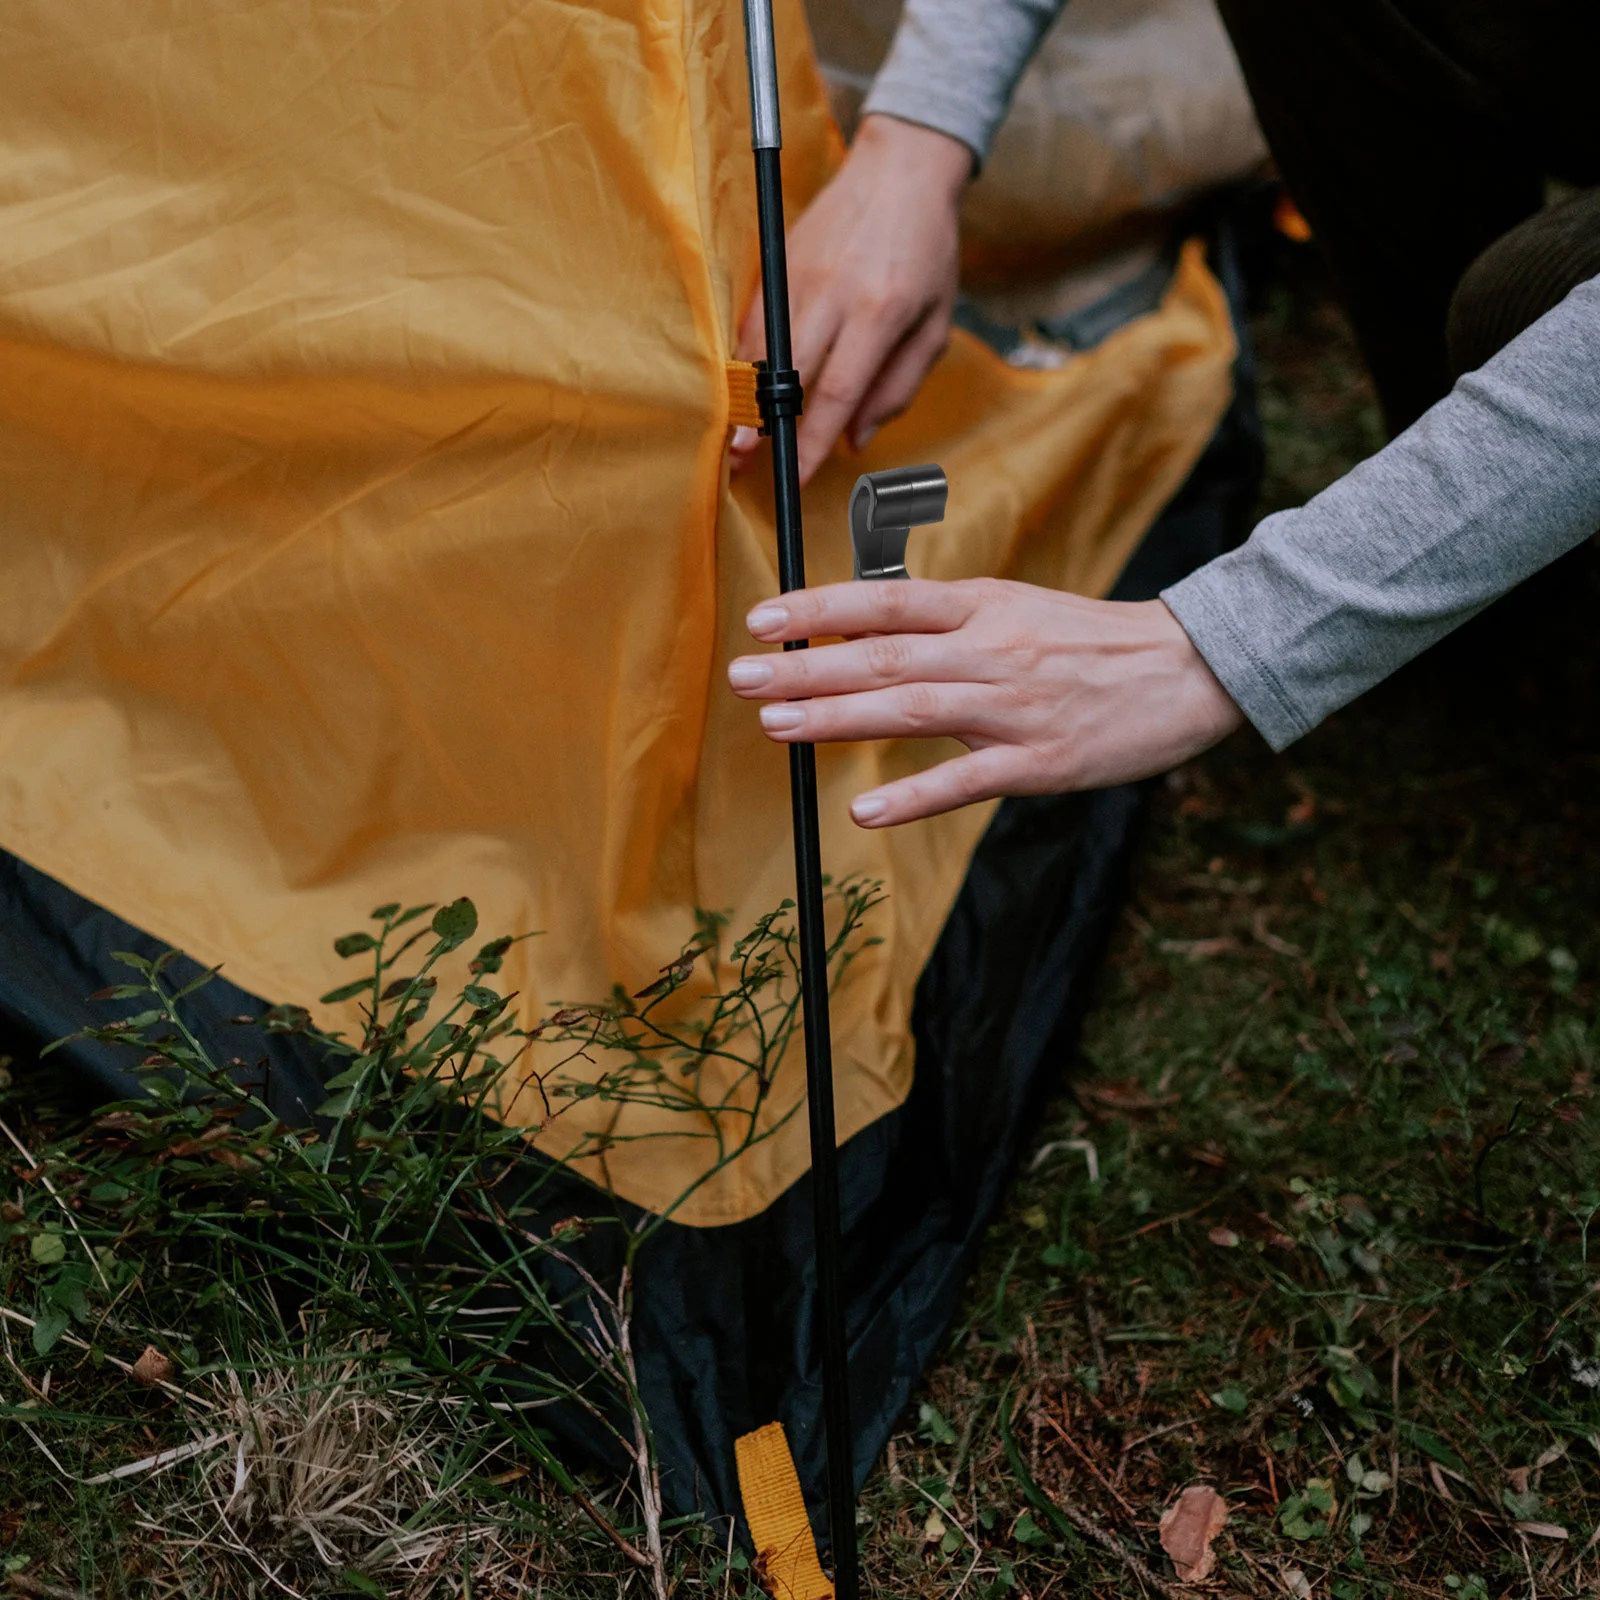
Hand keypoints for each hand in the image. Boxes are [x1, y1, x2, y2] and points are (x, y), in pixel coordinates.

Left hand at [726, 579, 1244, 824]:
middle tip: (741, 675)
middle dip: (806, 666)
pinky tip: (864, 810)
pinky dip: (914, 797)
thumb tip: (869, 628)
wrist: (1188, 669)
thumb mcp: (1018, 608)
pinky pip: (966, 781)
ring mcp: (1013, 706)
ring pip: (911, 708)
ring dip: (838, 717)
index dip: (821, 606)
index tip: (762, 616)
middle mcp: (990, 649)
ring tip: (776, 726)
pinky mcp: (1039, 761)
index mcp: (984, 605)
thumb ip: (949, 621)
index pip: (886, 598)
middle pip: (883, 654)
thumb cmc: (1093, 642)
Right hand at [731, 115, 969, 486]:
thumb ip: (898, 386)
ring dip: (744, 396)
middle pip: (789, 372)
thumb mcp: (935, 324)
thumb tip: (855, 438)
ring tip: (733, 437)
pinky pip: (753, 319)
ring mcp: (800, 273)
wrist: (902, 169)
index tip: (798, 475)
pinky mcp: (778, 260)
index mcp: (881, 311)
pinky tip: (741, 389)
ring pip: (762, 347)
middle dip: (765, 424)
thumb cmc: (928, 252)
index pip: (839, 391)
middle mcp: (835, 292)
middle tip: (744, 464)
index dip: (813, 440)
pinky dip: (744, 359)